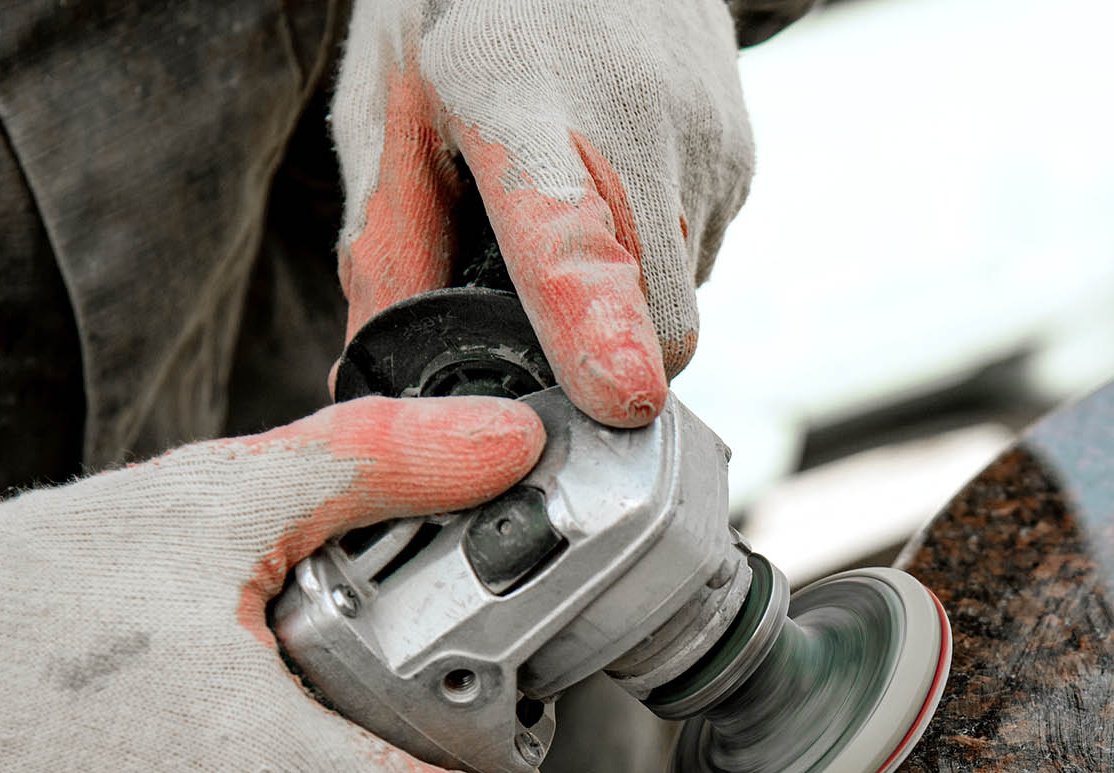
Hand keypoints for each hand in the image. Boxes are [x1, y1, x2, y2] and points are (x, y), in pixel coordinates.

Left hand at [332, 0, 753, 426]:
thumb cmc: (461, 21)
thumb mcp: (389, 107)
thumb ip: (388, 245)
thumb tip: (372, 378)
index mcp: (513, 99)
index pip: (567, 233)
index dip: (596, 326)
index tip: (622, 394)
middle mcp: (631, 117)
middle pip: (654, 317)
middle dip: (604, 355)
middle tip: (535, 309)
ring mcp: (702, 137)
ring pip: (682, 304)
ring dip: (629, 301)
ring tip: (570, 211)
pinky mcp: (741, 153)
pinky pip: (701, 262)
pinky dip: (654, 259)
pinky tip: (612, 188)